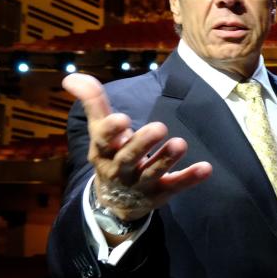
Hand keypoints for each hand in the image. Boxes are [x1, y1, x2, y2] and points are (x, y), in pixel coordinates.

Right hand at [63, 73, 211, 220]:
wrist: (114, 201)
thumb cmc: (110, 153)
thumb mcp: (99, 130)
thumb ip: (93, 102)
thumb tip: (70, 76)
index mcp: (103, 150)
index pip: (103, 140)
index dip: (111, 131)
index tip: (122, 119)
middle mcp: (119, 169)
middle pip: (129, 157)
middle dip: (143, 143)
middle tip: (159, 127)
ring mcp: (140, 183)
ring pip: (153, 172)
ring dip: (166, 159)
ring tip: (180, 144)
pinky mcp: (159, 193)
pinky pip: (175, 186)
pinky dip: (189, 178)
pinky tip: (206, 168)